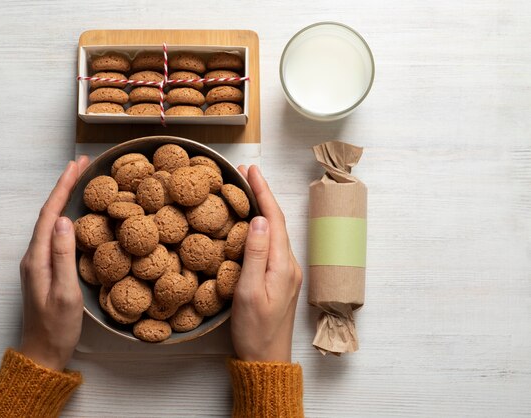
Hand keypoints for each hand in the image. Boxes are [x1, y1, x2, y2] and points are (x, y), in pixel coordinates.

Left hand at [19, 157, 89, 370]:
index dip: (62, 188)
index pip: (49, 215)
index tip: (76, 166)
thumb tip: (65, 220)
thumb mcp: (66, 293)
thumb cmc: (57, 327)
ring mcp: (38, 262)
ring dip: (64, 198)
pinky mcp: (45, 268)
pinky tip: (75, 212)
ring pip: (51, 222)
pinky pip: (54, 233)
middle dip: (64, 186)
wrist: (42, 352)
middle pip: (48, 213)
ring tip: (80, 179)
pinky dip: (64, 215)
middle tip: (82, 164)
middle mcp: (34, 256)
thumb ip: (63, 256)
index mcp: (37, 259)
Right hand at [231, 165, 302, 362]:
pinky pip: (271, 244)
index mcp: (283, 264)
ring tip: (245, 191)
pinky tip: (250, 223)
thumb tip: (259, 219)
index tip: (251, 171)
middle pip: (276, 221)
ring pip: (274, 231)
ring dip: (262, 209)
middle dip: (262, 195)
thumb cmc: (254, 330)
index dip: (263, 192)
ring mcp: (285, 272)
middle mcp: (288, 264)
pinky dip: (261, 227)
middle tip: (245, 174)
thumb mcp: (248, 291)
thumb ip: (254, 254)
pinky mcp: (278, 279)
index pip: (273, 218)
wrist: (265, 359)